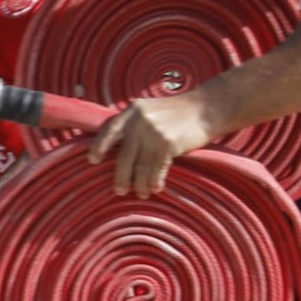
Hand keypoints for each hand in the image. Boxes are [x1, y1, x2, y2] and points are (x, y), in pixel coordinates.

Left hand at [88, 93, 220, 197]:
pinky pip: (156, 169)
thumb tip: (118, 151)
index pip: (109, 130)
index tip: (93, 160)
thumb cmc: (177, 113)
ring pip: (141, 166)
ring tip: (141, 193)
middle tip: (119, 190)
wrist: (207, 108)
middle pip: (124, 156)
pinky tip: (156, 188)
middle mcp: (139, 121)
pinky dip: (155, 181)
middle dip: (121, 176)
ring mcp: (153, 133)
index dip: (99, 146)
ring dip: (140, 184)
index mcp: (132, 111)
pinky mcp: (168, 144)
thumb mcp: (150, 110)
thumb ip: (134, 124)